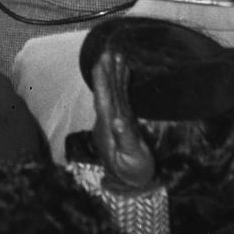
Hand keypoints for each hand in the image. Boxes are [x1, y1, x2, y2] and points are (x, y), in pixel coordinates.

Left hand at [91, 50, 155, 191]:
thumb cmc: (132, 171)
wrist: (132, 182)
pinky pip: (122, 96)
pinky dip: (122, 82)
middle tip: (108, 51)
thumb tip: (119, 121)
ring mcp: (115, 117)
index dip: (102, 80)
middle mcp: (108, 118)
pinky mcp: (123, 119)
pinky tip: (124, 70)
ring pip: (114, 91)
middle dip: (107, 70)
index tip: (101, 62)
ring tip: (117, 55)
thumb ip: (125, 139)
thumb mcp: (130, 158)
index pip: (103, 98)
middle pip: (107, 90)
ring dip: (114, 73)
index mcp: (107, 125)